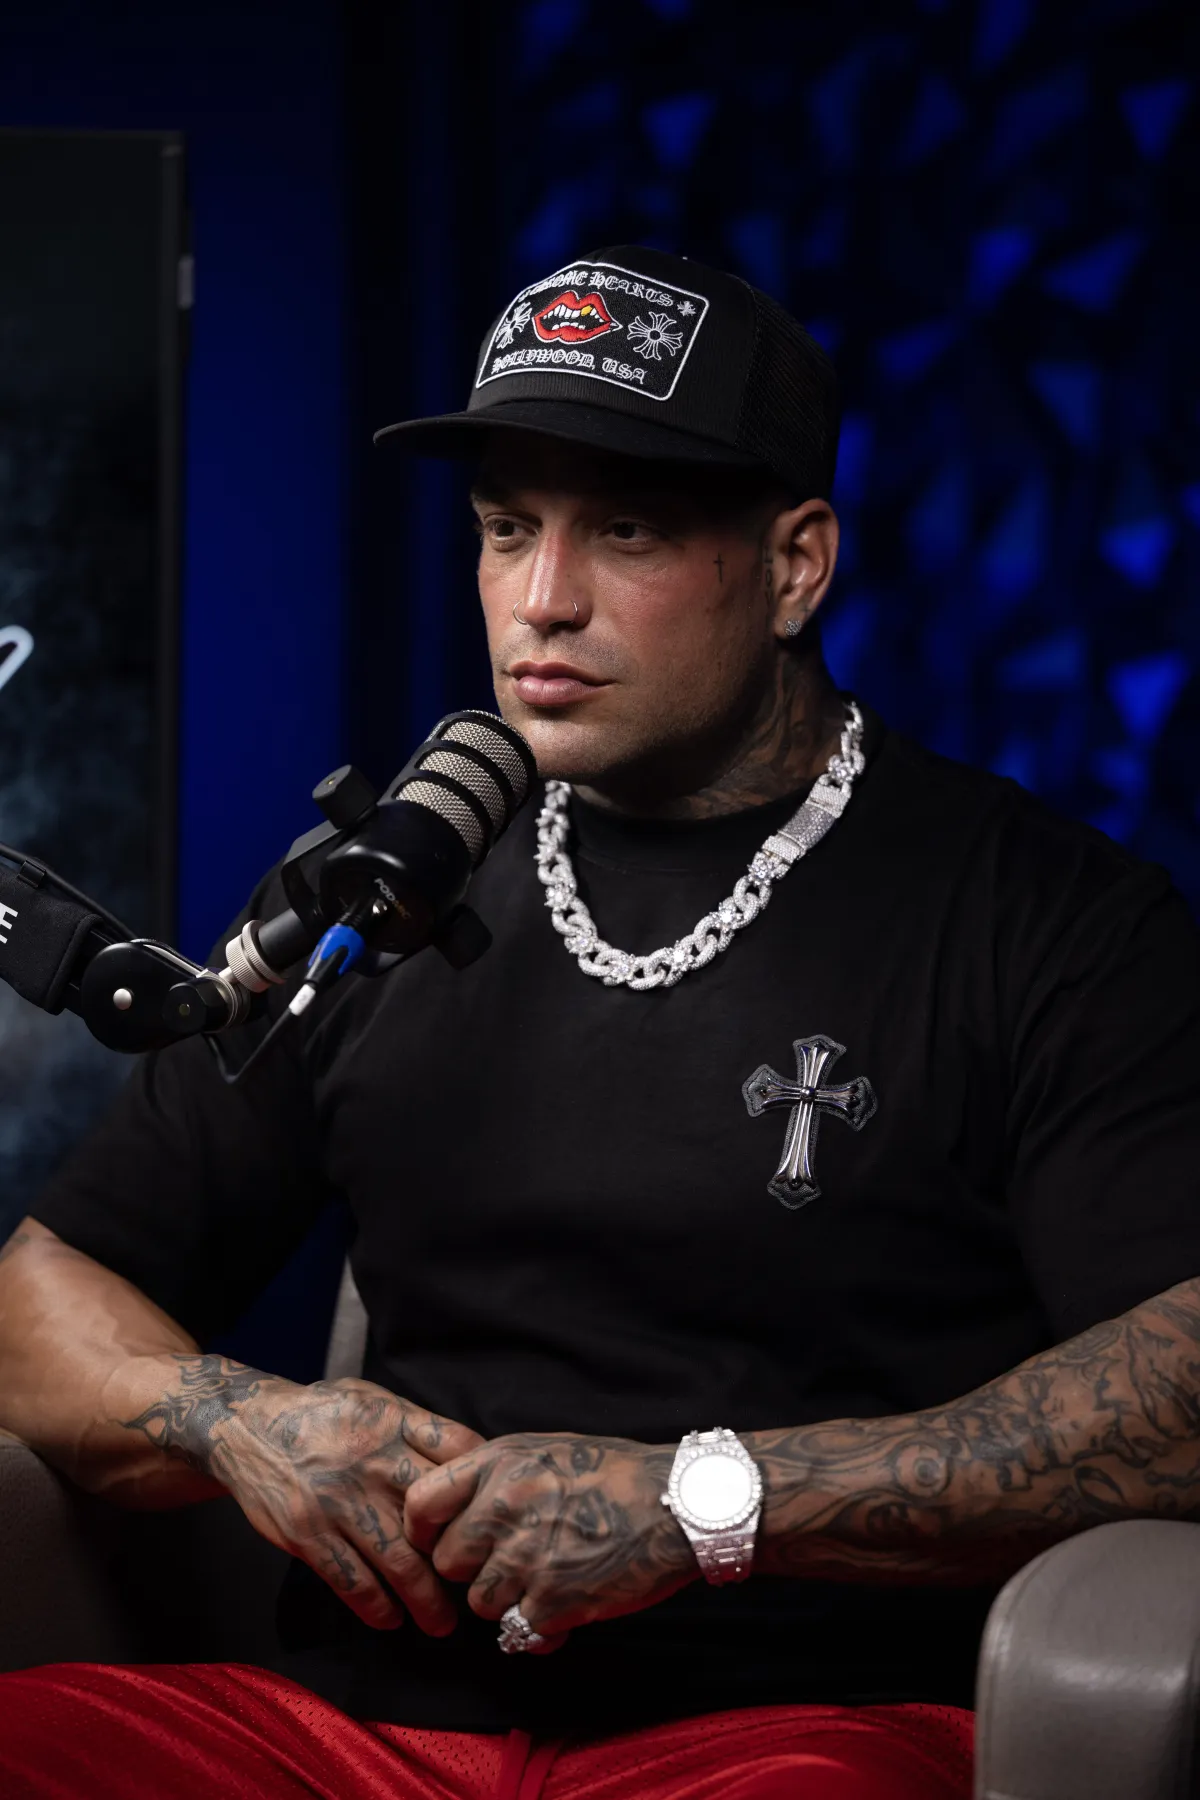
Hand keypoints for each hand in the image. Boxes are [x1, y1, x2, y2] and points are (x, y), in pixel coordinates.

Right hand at [124, 1358, 481, 1633]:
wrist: (245, 1426)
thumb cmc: (322, 1412)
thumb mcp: (373, 1399)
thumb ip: (418, 1428)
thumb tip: (472, 1461)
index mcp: (393, 1421)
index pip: (457, 1451)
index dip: (481, 1486)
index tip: (495, 1517)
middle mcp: (371, 1461)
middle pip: (434, 1518)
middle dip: (461, 1557)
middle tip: (478, 1587)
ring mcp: (338, 1501)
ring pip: (398, 1562)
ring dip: (424, 1601)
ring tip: (441, 1624)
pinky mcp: (307, 1534)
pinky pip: (351, 1581)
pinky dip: (376, 1607)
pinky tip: (391, 1620)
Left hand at [404, 1432, 696, 1637]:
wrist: (677, 1503)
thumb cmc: (614, 1473)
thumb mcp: (544, 1450)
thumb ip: (495, 1474)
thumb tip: (455, 1505)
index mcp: (499, 1464)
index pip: (420, 1504)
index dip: (424, 1530)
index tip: (444, 1540)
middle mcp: (505, 1507)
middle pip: (447, 1562)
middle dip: (475, 1568)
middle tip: (512, 1561)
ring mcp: (527, 1556)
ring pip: (480, 1603)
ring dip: (508, 1600)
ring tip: (546, 1580)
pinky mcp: (553, 1601)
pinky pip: (520, 1632)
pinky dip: (542, 1628)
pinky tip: (568, 1606)